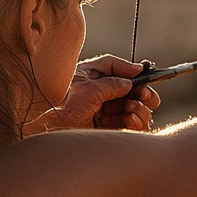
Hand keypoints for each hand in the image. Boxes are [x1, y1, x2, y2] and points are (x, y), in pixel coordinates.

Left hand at [25, 55, 160, 133]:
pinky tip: (133, 120)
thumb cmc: (62, 104)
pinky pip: (130, 124)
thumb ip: (112, 83)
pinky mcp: (107, 128)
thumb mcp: (89, 87)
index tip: (143, 73)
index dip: (130, 70)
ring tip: (133, 110)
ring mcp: (104, 111)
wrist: (49, 129)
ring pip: (134, 108)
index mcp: (91, 77)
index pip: (115, 68)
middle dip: (143, 93)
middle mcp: (100, 92)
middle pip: (130, 90)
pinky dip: (136, 122)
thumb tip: (131, 83)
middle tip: (147, 97)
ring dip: (140, 108)